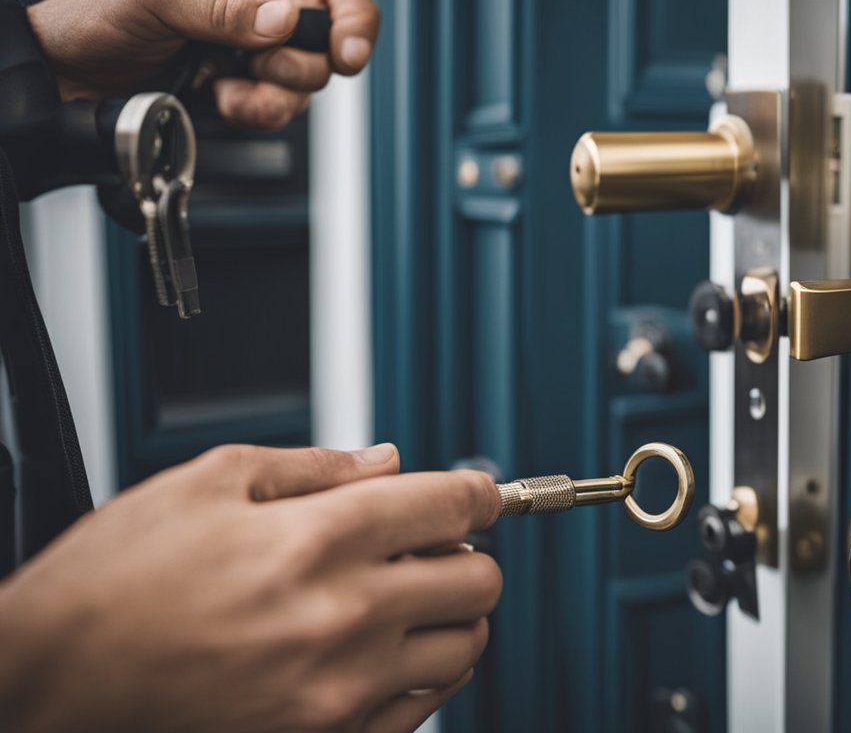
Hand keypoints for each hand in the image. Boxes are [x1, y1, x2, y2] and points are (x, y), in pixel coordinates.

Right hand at [0, 444, 501, 732]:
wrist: (53, 689)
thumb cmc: (112, 588)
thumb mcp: (205, 484)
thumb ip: (313, 468)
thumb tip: (386, 460)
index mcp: (318, 540)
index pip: (453, 505)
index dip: (479, 491)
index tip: (478, 493)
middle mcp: (343, 617)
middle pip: (479, 579)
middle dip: (467, 553)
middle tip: (431, 548)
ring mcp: (341, 689)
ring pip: (465, 647)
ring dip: (452, 617)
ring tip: (408, 603)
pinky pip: (424, 708)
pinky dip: (420, 676)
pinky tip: (382, 655)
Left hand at [26, 0, 379, 129]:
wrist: (62, 75)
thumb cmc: (90, 17)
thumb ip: (221, 7)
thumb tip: (283, 17)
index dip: (348, 22)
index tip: (345, 55)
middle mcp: (255, 3)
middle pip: (324, 42)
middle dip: (298, 66)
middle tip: (258, 66)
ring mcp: (251, 47)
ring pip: (306, 81)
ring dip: (274, 97)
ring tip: (228, 89)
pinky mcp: (242, 85)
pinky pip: (279, 108)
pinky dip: (256, 113)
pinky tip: (221, 98)